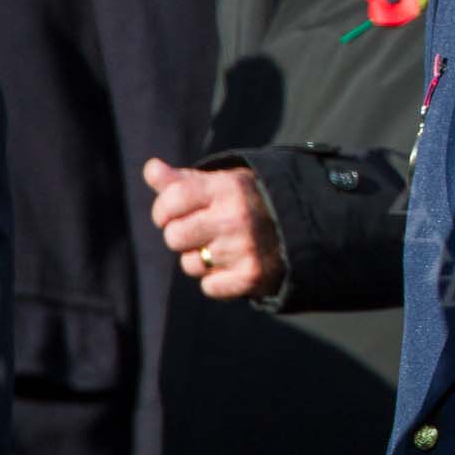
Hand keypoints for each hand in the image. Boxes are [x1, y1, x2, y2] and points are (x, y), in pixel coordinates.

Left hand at [144, 158, 284, 299]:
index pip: (171, 200)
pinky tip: (236, 264)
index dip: (164, 210)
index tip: (175, 213)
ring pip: (190, 264)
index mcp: (227, 188)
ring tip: (226, 247)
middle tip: (204, 231)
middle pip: (174, 237)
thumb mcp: (223, 183)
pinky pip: (208, 286)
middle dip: (183, 236)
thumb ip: (182, 180)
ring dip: (202, 259)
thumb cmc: (251, 202)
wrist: (303, 227)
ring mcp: (244, 248)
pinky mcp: (250, 276)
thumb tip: (150, 168)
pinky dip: (218, 280)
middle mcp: (235, 217)